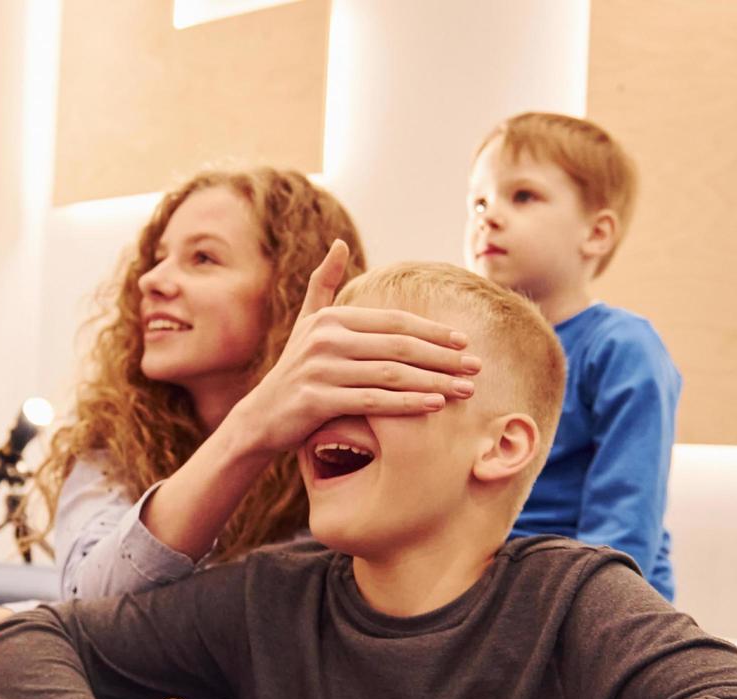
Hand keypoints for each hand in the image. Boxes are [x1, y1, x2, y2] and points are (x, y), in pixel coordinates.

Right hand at [229, 240, 481, 455]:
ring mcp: (320, 369)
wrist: (260, 417)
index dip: (433, 331)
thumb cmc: (294, 370)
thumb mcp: (307, 323)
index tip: (465, 342)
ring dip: (434, 382)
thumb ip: (324, 284)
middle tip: (476, 368)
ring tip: (465, 390)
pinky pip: (372, 402)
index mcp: (331, 318)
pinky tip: (434, 406)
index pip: (395, 322)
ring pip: (390, 374)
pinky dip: (407, 404)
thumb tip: (340, 243)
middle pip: (398, 346)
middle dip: (443, 358)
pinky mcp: (316, 400)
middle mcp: (325, 339)